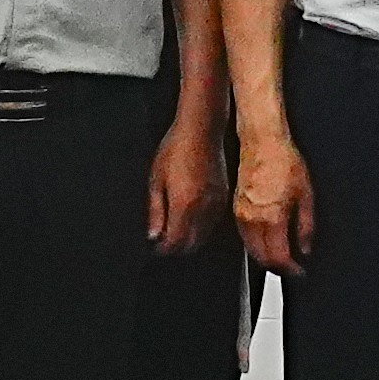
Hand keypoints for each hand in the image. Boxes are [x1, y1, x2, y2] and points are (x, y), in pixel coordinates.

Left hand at [146, 114, 225, 256]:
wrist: (201, 130)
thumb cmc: (175, 150)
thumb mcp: (156, 179)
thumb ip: (156, 211)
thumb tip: (153, 236)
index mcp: (184, 205)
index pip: (176, 242)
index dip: (165, 250)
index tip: (156, 247)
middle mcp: (204, 209)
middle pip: (192, 244)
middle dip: (177, 248)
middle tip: (164, 242)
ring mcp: (217, 204)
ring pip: (205, 236)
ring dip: (191, 239)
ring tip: (176, 231)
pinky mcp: (224, 197)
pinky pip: (214, 223)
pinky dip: (203, 228)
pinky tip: (192, 220)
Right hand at [237, 130, 314, 278]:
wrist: (262, 140)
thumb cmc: (284, 161)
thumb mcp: (306, 194)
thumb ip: (306, 226)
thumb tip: (304, 248)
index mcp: (271, 217)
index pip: (278, 257)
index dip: (290, 270)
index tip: (299, 271)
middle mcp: (252, 220)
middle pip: (261, 258)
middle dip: (277, 268)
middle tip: (291, 268)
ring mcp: (241, 214)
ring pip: (250, 249)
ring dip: (265, 258)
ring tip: (282, 257)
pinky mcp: (235, 208)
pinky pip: (244, 236)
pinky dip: (255, 245)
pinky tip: (267, 241)